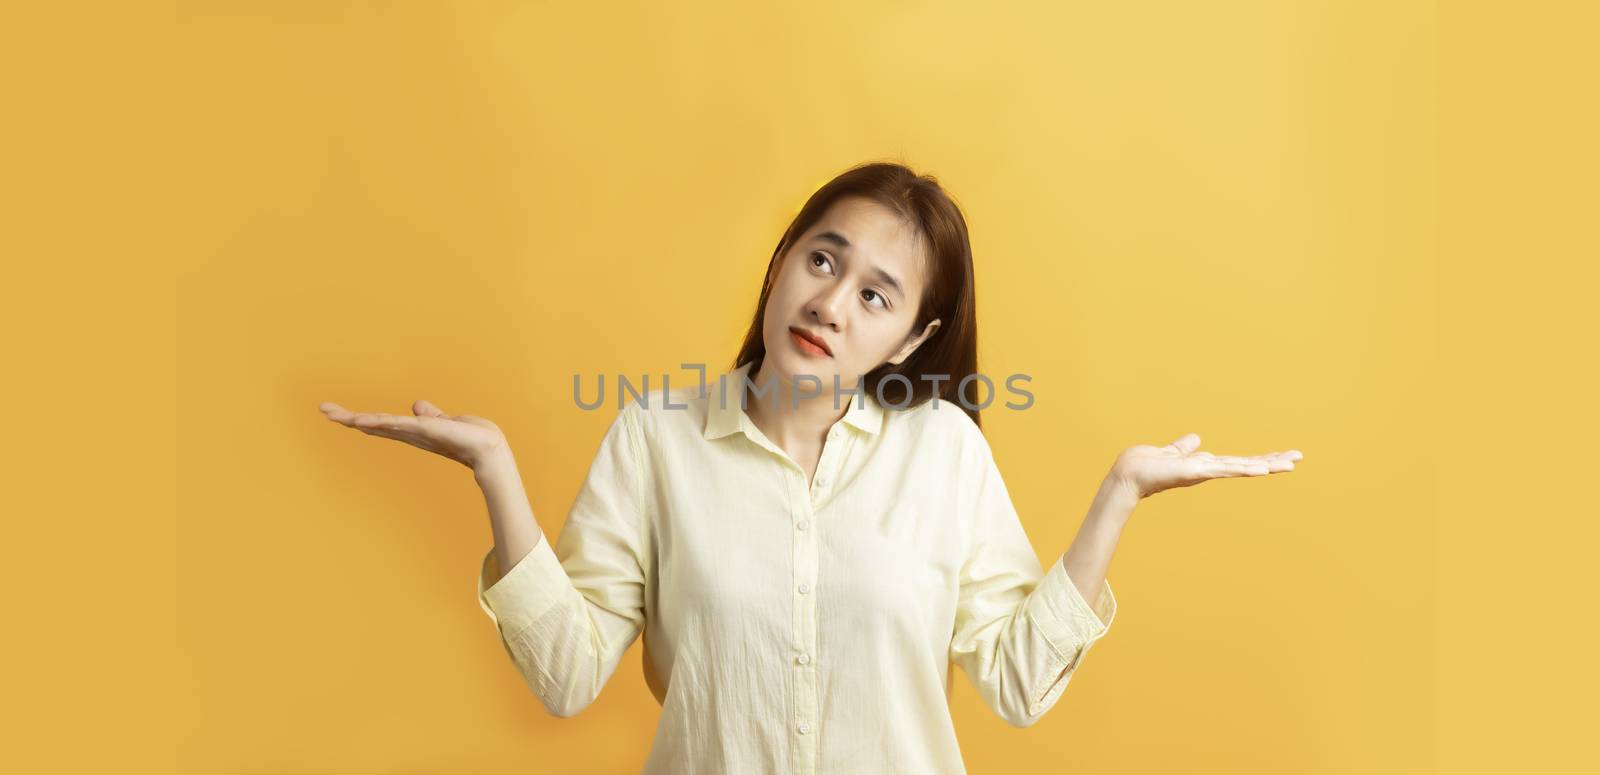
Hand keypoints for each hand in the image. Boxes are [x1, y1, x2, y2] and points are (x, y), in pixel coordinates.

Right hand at [319, 399, 509, 470]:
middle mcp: (410, 433)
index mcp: (412, 431)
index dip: (360, 419)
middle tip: (324, 410)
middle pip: (373, 424)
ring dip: (356, 418)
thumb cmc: (470, 437)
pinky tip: (361, 420)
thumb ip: (431, 415)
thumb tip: (417, 405)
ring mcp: (415, 432)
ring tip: (332, 413)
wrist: (488, 448)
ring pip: (380, 423)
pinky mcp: (425, 429)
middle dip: (348, 418)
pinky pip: (397, 424)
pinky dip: (379, 422)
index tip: (338, 413)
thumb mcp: (446, 421)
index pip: (381, 423)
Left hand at [1111, 432, 1301, 499]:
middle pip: (1247, 464)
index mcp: (1206, 465)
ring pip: (1242, 467)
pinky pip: (1226, 469)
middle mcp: (1209, 470)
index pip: (1238, 461)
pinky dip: (1244, 469)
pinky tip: (1262, 469)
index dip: (1260, 459)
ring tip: (1290, 464)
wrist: (1129, 474)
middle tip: (1298, 458)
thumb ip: (1184, 448)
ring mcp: (1205, 472)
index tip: (1282, 456)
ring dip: (1267, 465)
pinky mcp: (1197, 471)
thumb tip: (1196, 439)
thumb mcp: (1171, 452)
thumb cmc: (1147, 466)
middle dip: (1272, 461)